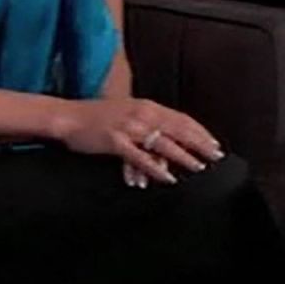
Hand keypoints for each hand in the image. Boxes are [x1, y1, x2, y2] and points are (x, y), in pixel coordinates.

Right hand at [52, 97, 223, 187]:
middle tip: (217, 156)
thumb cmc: (97, 117)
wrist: (68, 117)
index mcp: (147, 106)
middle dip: (200, 143)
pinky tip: (167, 177)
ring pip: (163, 143)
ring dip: (183, 156)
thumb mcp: (128, 112)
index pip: (181, 118)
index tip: (215, 143)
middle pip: (178, 129)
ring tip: (199, 167)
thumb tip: (167, 140)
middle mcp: (142, 113)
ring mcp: (129, 127)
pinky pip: (140, 157)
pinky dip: (155, 168)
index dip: (200, 131)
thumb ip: (148, 122)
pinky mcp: (116, 141)